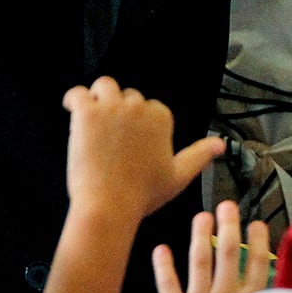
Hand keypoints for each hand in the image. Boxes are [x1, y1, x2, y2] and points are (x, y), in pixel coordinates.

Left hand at [63, 77, 225, 220]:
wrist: (110, 206)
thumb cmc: (142, 195)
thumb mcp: (179, 176)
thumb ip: (200, 155)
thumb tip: (220, 144)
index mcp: (161, 118)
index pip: (150, 106)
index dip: (138, 121)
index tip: (130, 139)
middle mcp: (139, 107)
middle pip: (127, 96)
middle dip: (118, 111)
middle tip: (108, 135)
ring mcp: (112, 108)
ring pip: (104, 86)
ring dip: (98, 97)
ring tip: (92, 115)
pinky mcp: (87, 113)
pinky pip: (78, 93)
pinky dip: (73, 98)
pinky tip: (71, 107)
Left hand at [152, 200, 271, 292]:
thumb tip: (273, 276)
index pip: (258, 260)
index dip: (257, 238)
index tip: (256, 223)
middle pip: (228, 251)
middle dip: (228, 225)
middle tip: (226, 207)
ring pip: (199, 260)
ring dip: (200, 234)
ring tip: (201, 217)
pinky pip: (168, 285)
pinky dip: (163, 266)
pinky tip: (161, 248)